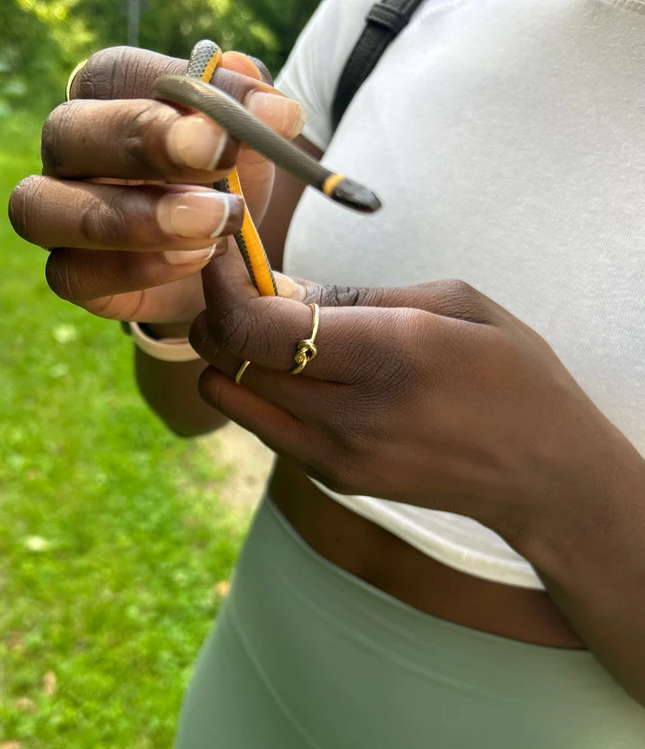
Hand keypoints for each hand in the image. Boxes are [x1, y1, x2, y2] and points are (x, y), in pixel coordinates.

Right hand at [7, 46, 306, 325]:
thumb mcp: (251, 144)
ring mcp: (55, 213)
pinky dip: (131, 269)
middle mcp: (67, 149)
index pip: (112, 75)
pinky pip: (69, 273)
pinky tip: (191, 261)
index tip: (230, 125)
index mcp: (106, 94)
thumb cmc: (226, 181)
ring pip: (45, 207)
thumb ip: (255, 119)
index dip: (167, 93)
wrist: (224, 262)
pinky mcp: (67, 273)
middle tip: (219, 160)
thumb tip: (273, 109)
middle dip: (142, 145)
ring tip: (213, 225)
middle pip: (65, 131)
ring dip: (133, 217)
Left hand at [188, 249, 638, 537]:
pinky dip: (253, 390)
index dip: (223, 287)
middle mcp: (351, 414)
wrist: (544, 476)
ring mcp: (335, 456)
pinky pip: (260, 425)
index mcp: (390, 353)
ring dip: (227, 356)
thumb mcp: (452, 303)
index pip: (257, 326)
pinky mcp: (330, 478)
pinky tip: (290, 369)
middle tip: (237, 288)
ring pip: (231, 396)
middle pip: (229, 360)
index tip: (222, 256)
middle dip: (218, 315)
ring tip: (262, 329)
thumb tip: (278, 286)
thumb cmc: (510, 373)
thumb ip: (355, 295)